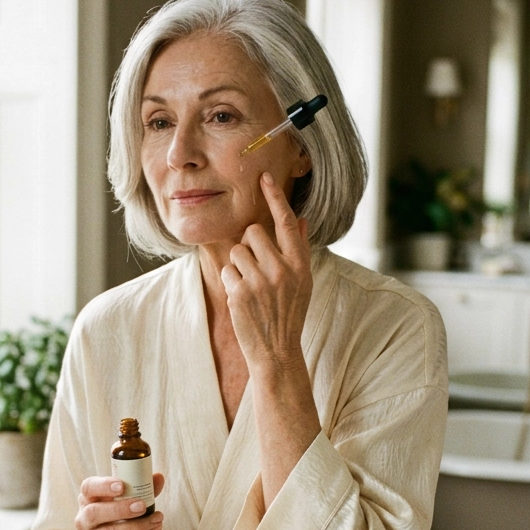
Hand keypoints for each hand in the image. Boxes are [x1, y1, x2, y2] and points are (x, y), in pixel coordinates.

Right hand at [76, 473, 164, 529]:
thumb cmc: (129, 519)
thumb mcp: (136, 501)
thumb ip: (145, 489)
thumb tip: (158, 477)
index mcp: (89, 499)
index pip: (88, 488)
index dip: (102, 486)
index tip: (121, 485)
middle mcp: (85, 520)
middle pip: (94, 513)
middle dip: (120, 508)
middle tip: (142, 506)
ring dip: (138, 525)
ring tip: (157, 518)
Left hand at [220, 172, 312, 378]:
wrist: (277, 352)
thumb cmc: (289, 314)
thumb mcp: (302, 282)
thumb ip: (299, 249)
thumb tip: (300, 219)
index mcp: (300, 265)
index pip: (287, 222)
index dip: (274, 197)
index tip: (264, 177)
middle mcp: (282, 270)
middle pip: (254, 232)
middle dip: (249, 246)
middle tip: (256, 269)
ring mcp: (260, 282)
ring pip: (237, 250)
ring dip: (238, 265)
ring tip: (250, 287)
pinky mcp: (240, 293)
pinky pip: (227, 270)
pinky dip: (231, 282)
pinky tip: (242, 299)